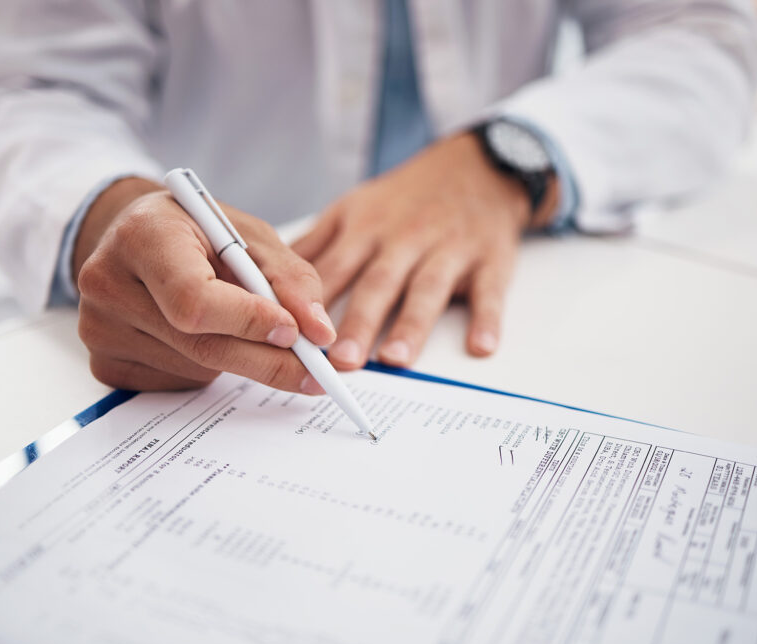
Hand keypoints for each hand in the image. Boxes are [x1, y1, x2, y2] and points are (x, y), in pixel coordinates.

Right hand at [72, 178, 335, 391]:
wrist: (138, 240)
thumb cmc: (200, 233)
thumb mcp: (250, 237)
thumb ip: (291, 280)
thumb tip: (320, 335)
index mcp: (143, 235)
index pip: (195, 298)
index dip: (249, 322)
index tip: (294, 333)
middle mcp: (107, 281)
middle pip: (199, 345)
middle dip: (266, 360)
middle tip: (313, 371)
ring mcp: (99, 328)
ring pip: (195, 369)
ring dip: (238, 360)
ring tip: (239, 326)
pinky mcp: (105, 364)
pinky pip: (176, 384)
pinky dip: (208, 371)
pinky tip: (204, 337)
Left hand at [292, 132, 556, 369]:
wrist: (477, 168)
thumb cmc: (407, 198)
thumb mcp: (354, 208)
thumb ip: (315, 246)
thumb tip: (265, 277)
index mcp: (366, 229)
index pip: (334, 270)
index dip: (313, 303)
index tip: (294, 336)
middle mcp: (404, 240)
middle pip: (378, 283)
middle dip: (358, 322)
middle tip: (340, 361)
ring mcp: (449, 250)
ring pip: (427, 289)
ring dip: (412, 324)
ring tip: (396, 359)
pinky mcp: (490, 260)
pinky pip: (489, 292)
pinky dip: (487, 319)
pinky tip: (480, 348)